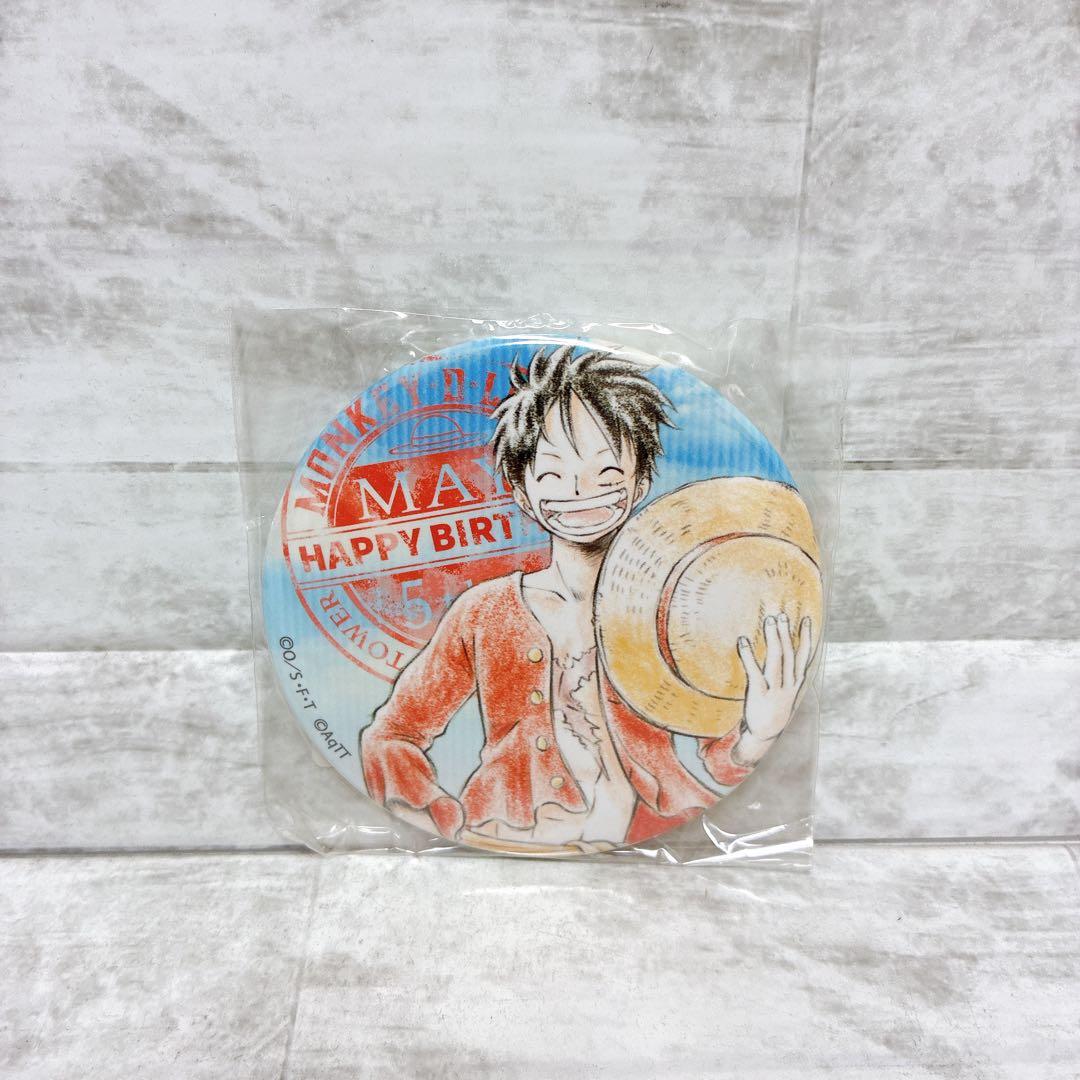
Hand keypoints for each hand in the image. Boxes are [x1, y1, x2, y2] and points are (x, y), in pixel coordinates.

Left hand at [732, 613, 812, 767]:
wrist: (765, 735)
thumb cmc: (773, 707)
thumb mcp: (785, 691)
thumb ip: (787, 673)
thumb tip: (784, 651)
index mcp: (796, 682)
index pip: (804, 656)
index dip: (806, 637)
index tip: (805, 619)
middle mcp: (789, 685)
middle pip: (789, 654)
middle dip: (786, 633)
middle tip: (780, 615)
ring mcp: (775, 690)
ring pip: (777, 660)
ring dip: (773, 639)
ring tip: (769, 621)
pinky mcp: (760, 695)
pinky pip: (755, 672)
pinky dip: (748, 655)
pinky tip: (743, 641)